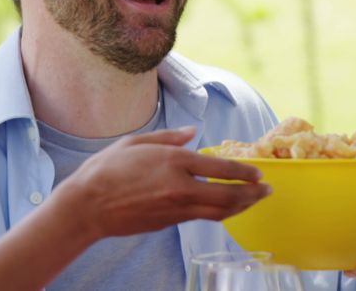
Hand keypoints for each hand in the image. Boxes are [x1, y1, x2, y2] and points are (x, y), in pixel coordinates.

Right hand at [56, 126, 270, 239]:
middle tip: (267, 190)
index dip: (245, 172)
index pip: (221, 169)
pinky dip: (221, 213)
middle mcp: (180, 186)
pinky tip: (227, 208)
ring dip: (242, 206)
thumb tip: (192, 132)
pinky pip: (203, 217)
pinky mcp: (170, 222)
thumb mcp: (136, 142)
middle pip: (229, 195)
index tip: (258, 172)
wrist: (88, 205)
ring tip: (255, 200)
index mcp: (173, 161)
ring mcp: (177, 208)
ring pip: (220, 211)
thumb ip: (168, 137)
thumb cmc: (106, 169)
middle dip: (253, 194)